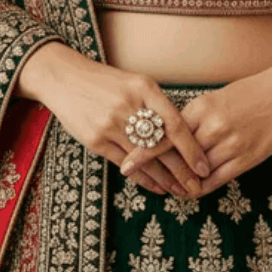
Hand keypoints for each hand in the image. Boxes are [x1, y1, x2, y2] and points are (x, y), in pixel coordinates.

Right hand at [33, 46, 211, 198]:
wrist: (66, 79)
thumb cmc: (106, 82)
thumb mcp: (135, 83)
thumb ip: (156, 105)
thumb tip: (182, 132)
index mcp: (144, 89)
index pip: (175, 124)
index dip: (192, 149)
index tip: (204, 165)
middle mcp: (129, 107)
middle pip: (163, 146)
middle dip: (183, 170)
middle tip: (197, 186)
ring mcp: (111, 125)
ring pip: (146, 160)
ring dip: (166, 179)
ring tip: (181, 191)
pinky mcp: (96, 140)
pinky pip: (127, 165)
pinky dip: (144, 179)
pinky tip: (157, 187)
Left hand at [118, 69, 271, 196]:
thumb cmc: (248, 93)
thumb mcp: (216, 97)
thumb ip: (195, 117)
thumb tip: (171, 133)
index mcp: (201, 106)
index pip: (166, 133)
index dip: (146, 150)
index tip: (127, 163)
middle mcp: (212, 126)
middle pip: (177, 155)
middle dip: (157, 169)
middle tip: (137, 179)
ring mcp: (229, 144)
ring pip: (195, 171)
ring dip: (179, 182)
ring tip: (165, 189)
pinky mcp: (245, 159)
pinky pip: (216, 180)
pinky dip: (201, 188)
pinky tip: (191, 191)